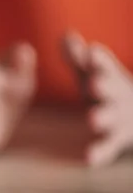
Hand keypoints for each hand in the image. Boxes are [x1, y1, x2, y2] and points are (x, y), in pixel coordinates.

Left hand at [63, 33, 132, 165]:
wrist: (132, 117)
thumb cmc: (102, 90)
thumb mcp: (90, 74)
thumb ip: (78, 60)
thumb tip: (67, 34)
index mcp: (108, 78)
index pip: (105, 66)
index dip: (99, 60)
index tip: (91, 51)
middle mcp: (117, 97)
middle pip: (113, 90)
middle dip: (105, 86)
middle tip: (93, 83)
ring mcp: (118, 120)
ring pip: (113, 119)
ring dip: (104, 118)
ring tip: (92, 119)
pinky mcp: (114, 142)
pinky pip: (107, 149)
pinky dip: (99, 152)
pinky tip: (88, 158)